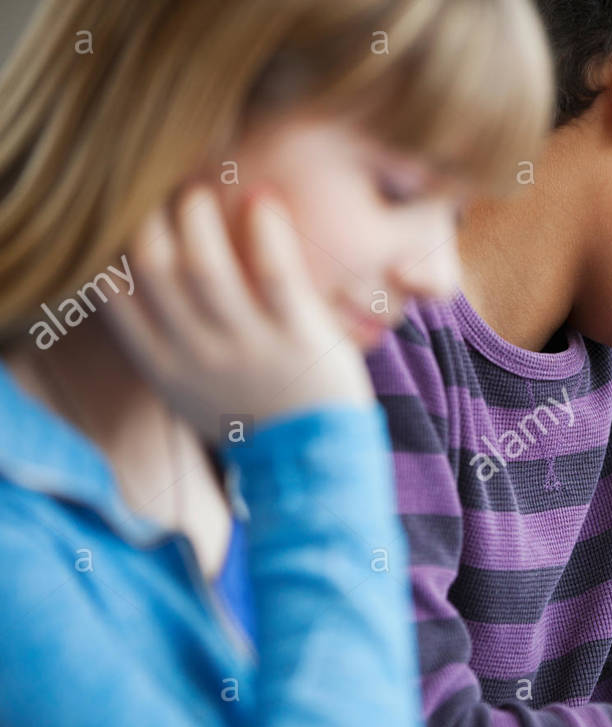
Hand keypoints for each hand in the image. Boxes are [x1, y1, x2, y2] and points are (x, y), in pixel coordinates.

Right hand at [104, 184, 373, 440]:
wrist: (310, 465)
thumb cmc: (253, 419)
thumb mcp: (189, 392)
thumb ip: (162, 343)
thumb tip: (131, 287)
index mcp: (163, 364)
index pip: (116, 291)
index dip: (114, 241)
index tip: (126, 212)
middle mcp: (197, 352)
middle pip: (155, 266)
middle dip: (153, 216)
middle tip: (167, 189)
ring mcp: (246, 345)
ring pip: (205, 265)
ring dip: (199, 216)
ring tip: (204, 189)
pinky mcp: (296, 337)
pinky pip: (275, 275)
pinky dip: (265, 231)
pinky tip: (262, 200)